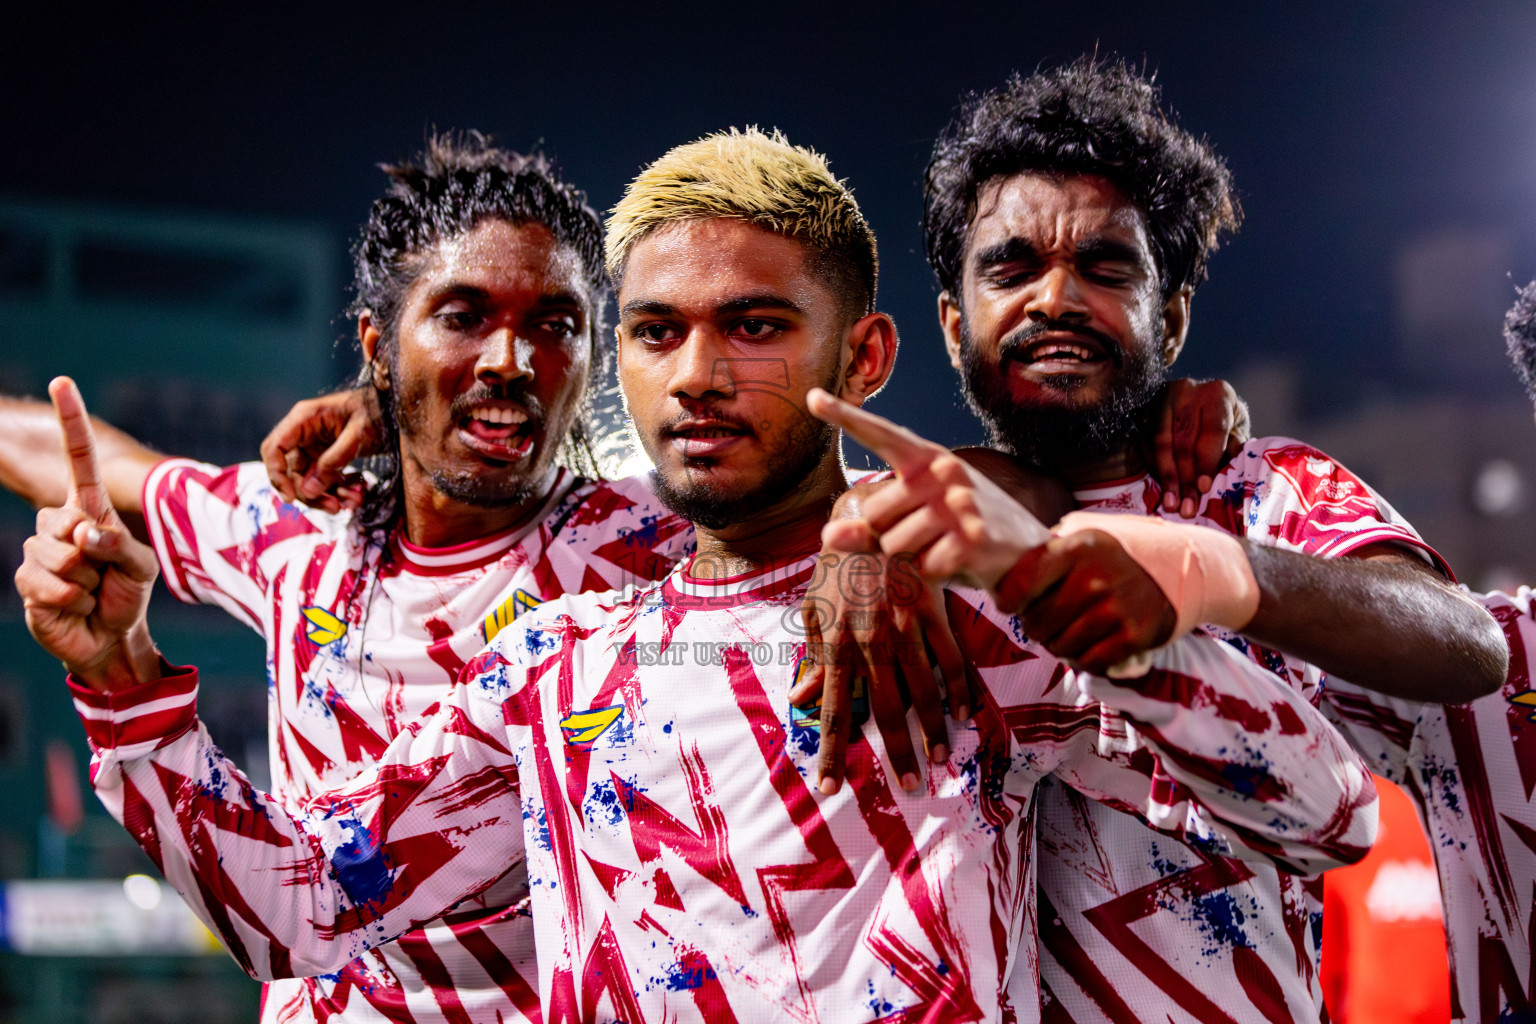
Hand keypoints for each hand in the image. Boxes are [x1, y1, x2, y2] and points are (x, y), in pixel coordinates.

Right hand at [15, 378, 160, 690]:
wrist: (110, 637)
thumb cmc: (128, 595)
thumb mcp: (141, 568)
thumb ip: (119, 545)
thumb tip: (84, 534)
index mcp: (91, 509)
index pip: (79, 460)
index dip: (71, 421)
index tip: (63, 382)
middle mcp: (61, 523)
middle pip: (66, 521)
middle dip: (93, 553)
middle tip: (105, 573)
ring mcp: (40, 550)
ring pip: (59, 555)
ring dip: (85, 581)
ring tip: (92, 591)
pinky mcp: (27, 579)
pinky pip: (48, 583)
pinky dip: (70, 599)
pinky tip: (75, 605)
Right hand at [260, 388, 378, 511]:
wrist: (394, 409)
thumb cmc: (377, 411)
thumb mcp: (358, 434)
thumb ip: (334, 460)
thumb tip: (308, 491)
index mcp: (304, 419)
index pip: (274, 448)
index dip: (277, 474)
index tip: (290, 497)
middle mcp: (304, 433)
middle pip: (292, 471)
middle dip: (311, 494)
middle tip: (335, 507)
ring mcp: (315, 446)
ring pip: (309, 480)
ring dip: (328, 496)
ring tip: (353, 502)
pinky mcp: (327, 457)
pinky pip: (324, 480)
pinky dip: (338, 491)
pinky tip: (357, 495)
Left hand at [789, 535, 968, 794]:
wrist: (868, 519)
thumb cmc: (836, 571)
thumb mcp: (814, 612)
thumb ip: (813, 660)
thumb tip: (799, 701)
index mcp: (837, 646)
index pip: (834, 711)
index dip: (832, 753)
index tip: (831, 788)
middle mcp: (870, 642)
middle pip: (886, 709)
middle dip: (897, 752)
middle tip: (910, 785)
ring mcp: (904, 627)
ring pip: (923, 688)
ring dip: (933, 728)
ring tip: (941, 758)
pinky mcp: (932, 612)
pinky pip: (950, 657)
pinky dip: (959, 688)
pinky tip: (965, 715)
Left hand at [806, 389, 1050, 590]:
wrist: (1026, 554)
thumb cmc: (960, 531)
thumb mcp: (915, 522)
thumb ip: (868, 529)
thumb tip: (826, 537)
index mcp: (927, 459)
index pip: (881, 434)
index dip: (845, 417)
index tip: (812, 397)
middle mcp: (944, 472)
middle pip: (875, 517)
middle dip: (891, 538)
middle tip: (931, 536)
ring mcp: (961, 503)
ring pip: (894, 546)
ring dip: (913, 558)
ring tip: (946, 547)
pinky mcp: (973, 538)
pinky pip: (922, 567)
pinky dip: (934, 574)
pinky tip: (960, 562)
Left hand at [1002, 529, 1175, 675]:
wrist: (1184, 570)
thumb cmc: (1120, 557)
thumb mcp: (1085, 537)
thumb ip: (1048, 551)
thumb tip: (1002, 572)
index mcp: (1076, 548)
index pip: (1020, 582)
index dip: (1009, 600)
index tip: (1012, 604)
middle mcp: (1094, 578)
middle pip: (1037, 622)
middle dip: (1034, 627)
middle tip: (1044, 623)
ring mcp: (1115, 608)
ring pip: (1059, 646)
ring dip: (1057, 645)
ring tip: (1067, 633)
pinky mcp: (1134, 636)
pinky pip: (1088, 662)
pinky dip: (1083, 659)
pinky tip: (1088, 645)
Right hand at [1148, 378, 1248, 517]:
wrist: (1199, 399)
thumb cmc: (1223, 419)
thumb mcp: (1236, 430)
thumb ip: (1233, 449)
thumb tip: (1226, 475)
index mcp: (1217, 394)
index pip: (1211, 431)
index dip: (1207, 462)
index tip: (1204, 488)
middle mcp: (1186, 391)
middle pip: (1183, 441)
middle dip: (1185, 478)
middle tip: (1187, 507)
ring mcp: (1160, 399)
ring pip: (1160, 444)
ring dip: (1166, 478)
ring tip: (1172, 504)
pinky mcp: (1143, 411)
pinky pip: (1145, 445)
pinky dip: (1154, 469)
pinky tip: (1163, 488)